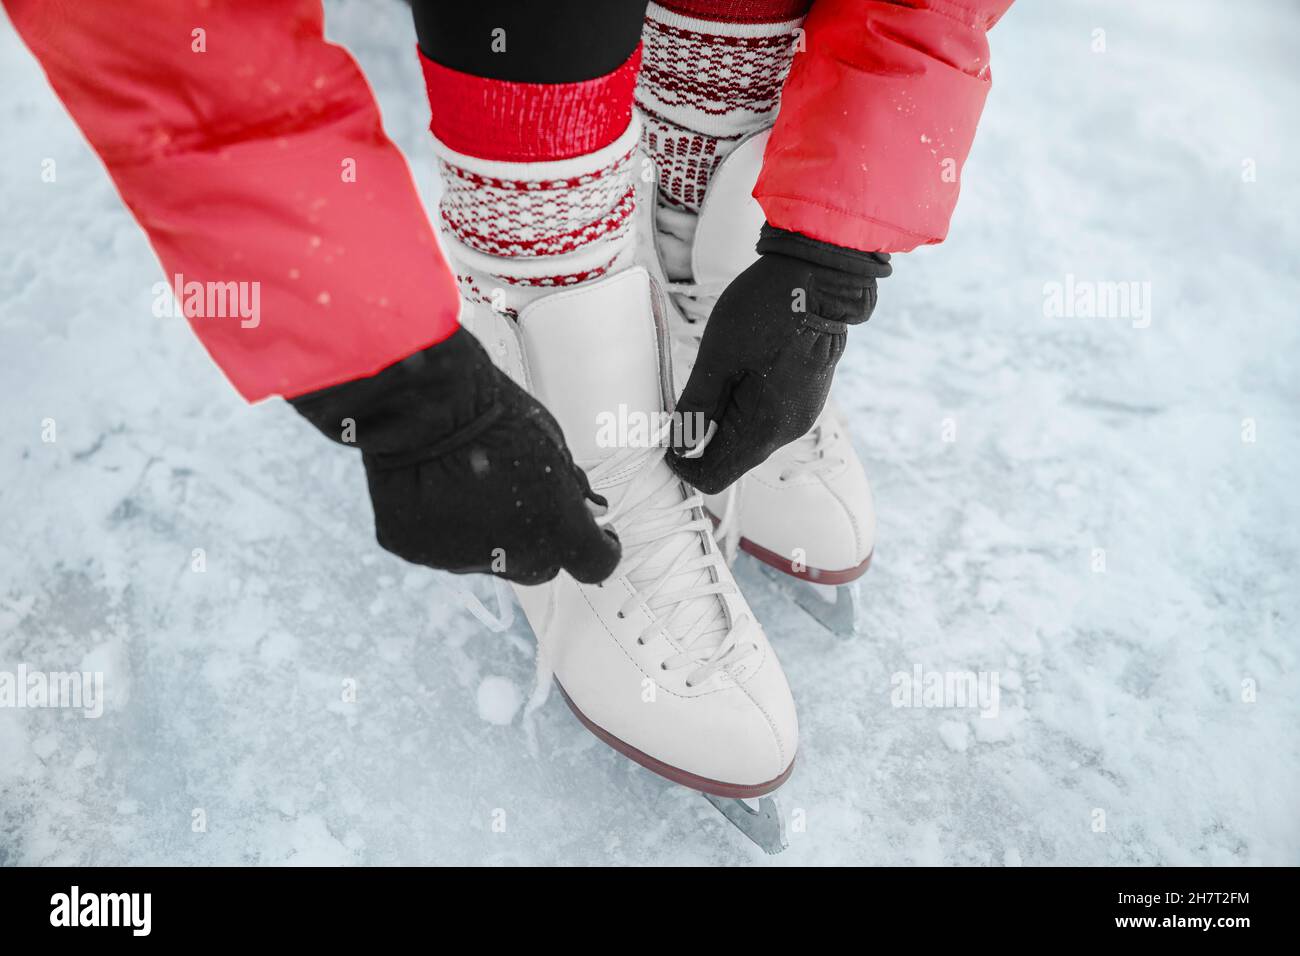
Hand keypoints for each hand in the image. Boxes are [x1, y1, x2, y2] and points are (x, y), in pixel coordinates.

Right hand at [290, 328, 620, 584]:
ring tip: (475, 486)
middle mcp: (510, 555)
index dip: (602, 550)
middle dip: (542, 542)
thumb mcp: (554, 444)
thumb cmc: (492, 414)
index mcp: (555, 529)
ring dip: (490, 535)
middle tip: (531, 506)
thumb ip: (571, 487)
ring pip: (487, 560)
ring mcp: (459, 558)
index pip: (596, 564)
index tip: (600, 537)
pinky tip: (440, 491)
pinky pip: (441, 547)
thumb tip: (585, 507)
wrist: (423, 405)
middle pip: (540, 567)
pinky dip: (446, 527)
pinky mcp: (416, 550)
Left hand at [669, 225, 889, 493]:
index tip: (663, 439)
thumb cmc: (767, 309)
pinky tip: (734, 373)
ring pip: (746, 438)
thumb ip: (696, 405)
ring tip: (708, 377)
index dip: (683, 465)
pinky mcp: (803, 396)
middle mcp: (786, 431)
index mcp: (764, 428)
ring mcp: (799, 414)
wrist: (823, 275)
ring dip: (720, 421)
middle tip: (678, 401)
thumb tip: (676, 444)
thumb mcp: (718, 356)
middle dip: (699, 441)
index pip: (715, 476)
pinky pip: (763, 417)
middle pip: (731, 459)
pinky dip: (740, 407)